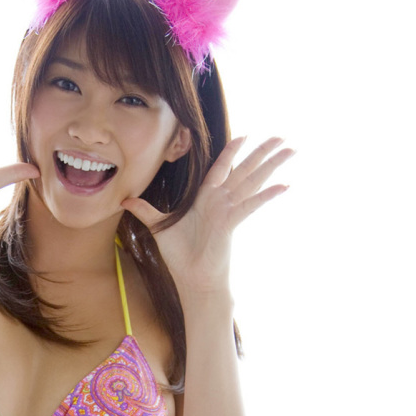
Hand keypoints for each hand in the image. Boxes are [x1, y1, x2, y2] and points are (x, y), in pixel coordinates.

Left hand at [120, 136, 294, 291]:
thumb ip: (145, 210)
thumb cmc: (180, 256)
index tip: (244, 136)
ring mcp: (229, 210)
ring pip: (253, 181)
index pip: (221, 168)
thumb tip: (125, 199)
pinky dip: (267, 195)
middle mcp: (221, 201)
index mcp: (206, 199)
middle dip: (261, 152)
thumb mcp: (158, 227)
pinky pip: (252, 204)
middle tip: (281, 136)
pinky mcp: (232, 222)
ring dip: (271, 165)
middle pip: (244, 170)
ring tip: (290, 150)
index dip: (232, 152)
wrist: (192, 279)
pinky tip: (284, 185)